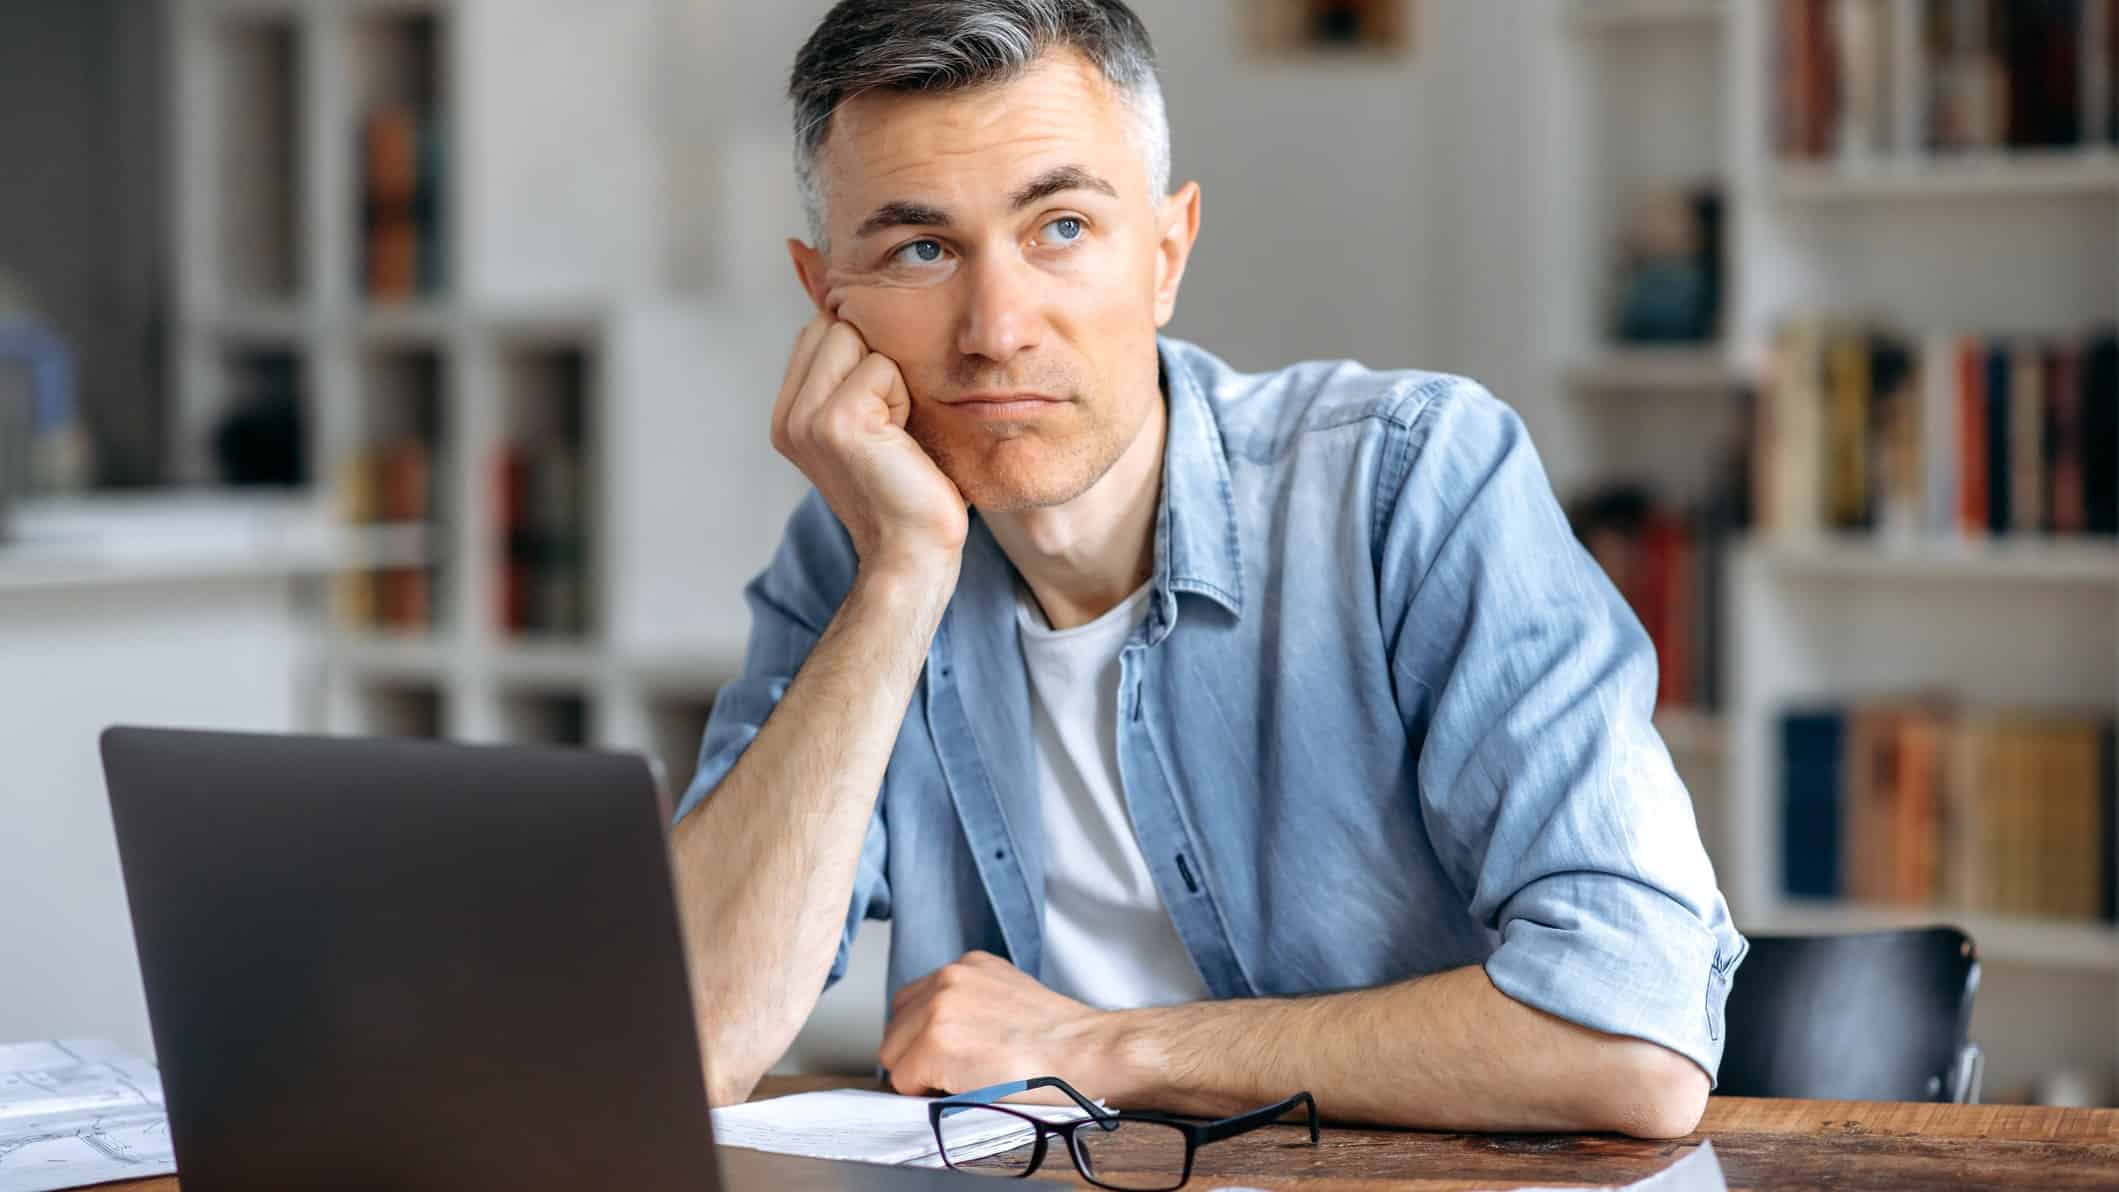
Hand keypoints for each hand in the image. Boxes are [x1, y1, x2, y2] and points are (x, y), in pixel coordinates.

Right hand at [770, 315, 968, 575]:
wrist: (912, 553)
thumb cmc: (907, 489)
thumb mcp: (868, 425)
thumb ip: (848, 377)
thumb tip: (862, 318)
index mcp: (789, 415)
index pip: (819, 331)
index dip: (862, 355)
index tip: (881, 411)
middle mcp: (788, 416)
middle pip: (834, 325)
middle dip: (874, 359)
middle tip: (890, 423)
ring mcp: (805, 418)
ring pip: (854, 337)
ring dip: (889, 378)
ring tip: (895, 431)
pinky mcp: (835, 422)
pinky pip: (880, 367)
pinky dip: (902, 397)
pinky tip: (901, 441)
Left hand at [878, 951, 1114, 1099]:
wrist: (1087, 1054)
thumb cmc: (1062, 1042)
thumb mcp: (1009, 1001)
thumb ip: (971, 1007)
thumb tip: (944, 1040)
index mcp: (968, 966)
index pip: (914, 1004)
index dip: (925, 1038)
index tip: (948, 1056)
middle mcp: (948, 978)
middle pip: (896, 1027)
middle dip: (916, 1055)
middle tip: (956, 1074)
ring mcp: (939, 1007)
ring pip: (893, 1054)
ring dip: (919, 1074)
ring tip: (963, 1081)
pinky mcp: (935, 1042)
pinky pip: (902, 1080)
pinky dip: (924, 1093)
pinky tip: (963, 1089)